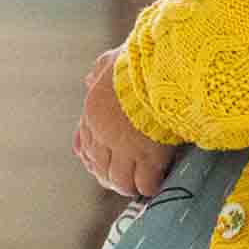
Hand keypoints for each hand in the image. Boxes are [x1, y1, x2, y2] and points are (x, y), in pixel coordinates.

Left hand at [74, 48, 179, 199]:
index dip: (94, 160)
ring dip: (128, 186)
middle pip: (101, 168)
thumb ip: (99, 71)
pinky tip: (155, 185)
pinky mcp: (149, 156)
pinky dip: (150, 187)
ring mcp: (126, 148)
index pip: (87, 145)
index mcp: (93, 113)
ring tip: (138, 187)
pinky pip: (145, 183)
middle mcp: (105, 135)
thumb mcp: (111, 60)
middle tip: (122, 182)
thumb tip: (88, 79)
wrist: (160, 68)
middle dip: (111, 177)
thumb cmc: (140, 60)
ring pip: (120, 180)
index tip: (101, 166)